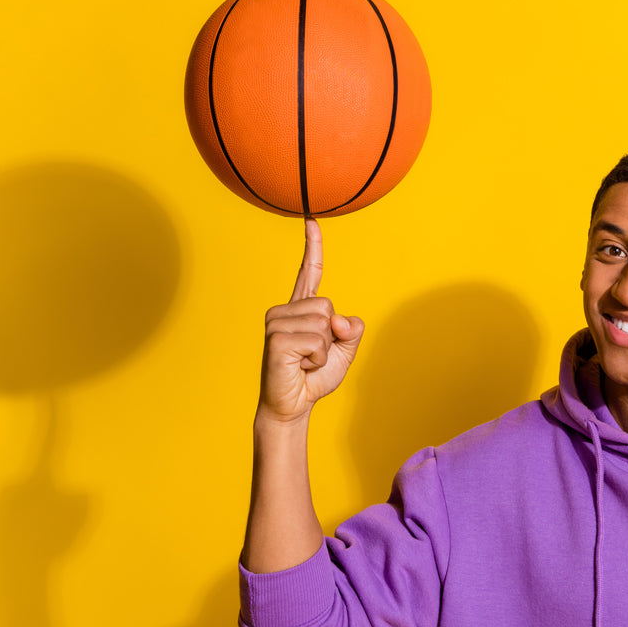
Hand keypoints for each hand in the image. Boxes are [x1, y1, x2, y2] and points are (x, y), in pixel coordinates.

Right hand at [257, 219, 363, 423]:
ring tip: (304, 361)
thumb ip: (351, 329)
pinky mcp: (276, 339)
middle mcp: (285, 310)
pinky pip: (317, 341)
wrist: (292, 406)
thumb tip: (337, 318)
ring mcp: (276, 322)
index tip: (312, 220)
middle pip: (329, 306)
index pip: (309, 272)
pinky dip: (318, 358)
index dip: (313, 247)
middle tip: (312, 356)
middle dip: (332, 337)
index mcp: (301, 308)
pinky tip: (300, 366)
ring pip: (324, 323)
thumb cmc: (314, 377)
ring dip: (324, 350)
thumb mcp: (344, 350)